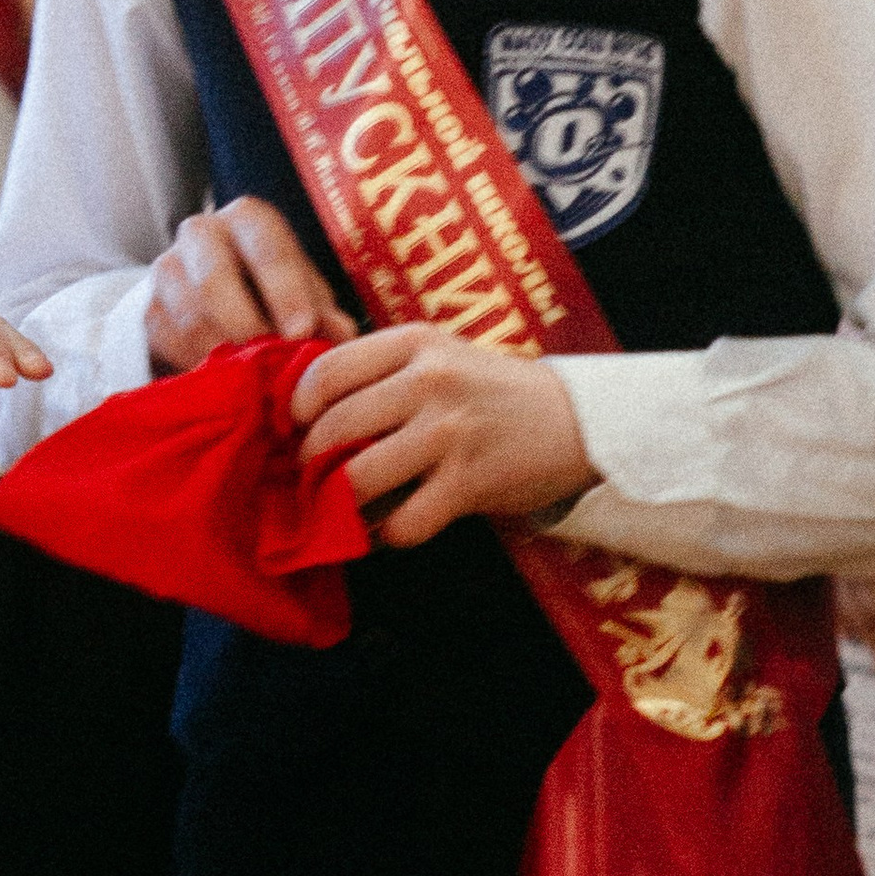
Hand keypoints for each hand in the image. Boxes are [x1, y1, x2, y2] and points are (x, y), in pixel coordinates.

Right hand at [146, 197, 353, 374]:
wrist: (218, 300)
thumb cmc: (275, 292)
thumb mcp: (304, 296)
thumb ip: (324, 314)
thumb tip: (341, 335)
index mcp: (249, 220)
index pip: (266, 248)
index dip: (285, 291)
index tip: (302, 331)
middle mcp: (201, 233)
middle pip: (213, 279)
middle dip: (245, 325)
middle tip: (271, 363)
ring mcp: (167, 270)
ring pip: (189, 316)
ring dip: (223, 353)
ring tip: (253, 381)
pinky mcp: (148, 310)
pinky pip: (170, 344)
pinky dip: (199, 366)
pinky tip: (224, 383)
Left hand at [293, 329, 593, 546]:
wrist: (577, 420)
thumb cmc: (491, 391)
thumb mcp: (438, 356)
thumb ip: (381, 372)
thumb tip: (306, 408)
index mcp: (414, 343)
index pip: (326, 371)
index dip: (298, 407)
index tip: (297, 428)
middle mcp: (430, 381)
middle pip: (334, 428)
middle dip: (312, 462)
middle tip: (314, 476)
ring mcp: (450, 432)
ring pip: (359, 477)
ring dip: (342, 501)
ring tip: (347, 503)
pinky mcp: (470, 481)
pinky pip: (403, 522)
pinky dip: (389, 532)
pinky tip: (395, 523)